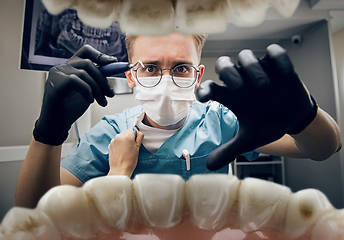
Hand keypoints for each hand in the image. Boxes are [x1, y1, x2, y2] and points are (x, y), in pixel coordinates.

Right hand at [33, 45, 116, 145]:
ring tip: (103, 102)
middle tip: (110, 94)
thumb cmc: (71, 107)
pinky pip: (75, 81)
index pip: (86, 52)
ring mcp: (57, 74)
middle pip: (88, 63)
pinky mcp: (55, 83)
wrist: (56, 124)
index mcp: (71, 66)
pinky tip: (90, 100)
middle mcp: (62, 67)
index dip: (100, 55)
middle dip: (103, 79)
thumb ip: (96, 79)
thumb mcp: (89, 90)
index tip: (114, 62)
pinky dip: (86, 90)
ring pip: (83, 73)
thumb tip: (112, 70)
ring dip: (98, 89)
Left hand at [107, 128, 143, 176]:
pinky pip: (116, 141)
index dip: (135, 135)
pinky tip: (121, 152)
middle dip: (129, 137)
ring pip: (121, 136)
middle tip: (131, 147)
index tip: (135, 141)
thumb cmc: (130, 161)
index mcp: (127, 136)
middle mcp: (119, 136)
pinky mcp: (110, 145)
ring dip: (123, 141)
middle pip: (126, 132)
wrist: (120, 170)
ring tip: (126, 150)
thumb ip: (139, 137)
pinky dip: (119, 144)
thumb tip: (139, 132)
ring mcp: (113, 141)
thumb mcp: (138, 148)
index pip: (132, 129)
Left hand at [196, 44, 316, 169]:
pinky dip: (277, 58)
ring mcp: (260, 71)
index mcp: (231, 96)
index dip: (203, 90)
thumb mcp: (249, 140)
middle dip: (227, 72)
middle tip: (239, 88)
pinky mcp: (279, 66)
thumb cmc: (268, 125)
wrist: (294, 119)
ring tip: (263, 85)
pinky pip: (275, 53)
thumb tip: (208, 166)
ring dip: (251, 66)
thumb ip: (228, 150)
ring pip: (245, 55)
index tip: (204, 98)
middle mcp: (242, 80)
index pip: (210, 87)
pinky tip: (284, 73)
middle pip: (224, 64)